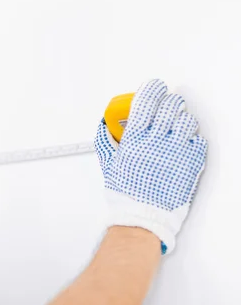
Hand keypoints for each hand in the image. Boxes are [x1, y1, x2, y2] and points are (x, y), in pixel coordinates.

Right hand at [94, 79, 207, 253]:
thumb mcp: (109, 163)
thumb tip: (105, 124)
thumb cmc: (126, 193)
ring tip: (177, 128)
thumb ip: (107, 140)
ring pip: (188, 120)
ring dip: (182, 120)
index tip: (155, 88)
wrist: (143, 216)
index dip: (152, 88)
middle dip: (170, 102)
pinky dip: (193, 140)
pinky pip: (199, 140)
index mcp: (135, 138)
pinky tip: (183, 146)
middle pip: (170, 105)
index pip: (147, 100)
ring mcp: (177, 151)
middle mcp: (156, 141)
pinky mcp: (192, 162)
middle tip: (168, 106)